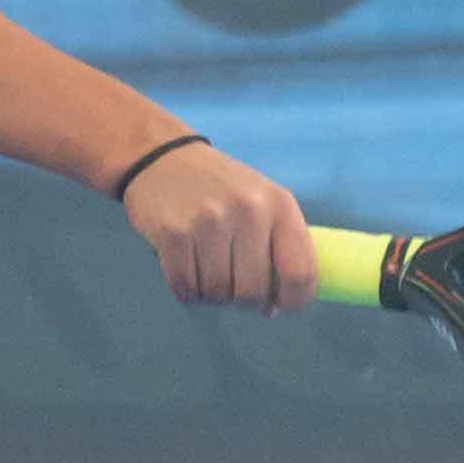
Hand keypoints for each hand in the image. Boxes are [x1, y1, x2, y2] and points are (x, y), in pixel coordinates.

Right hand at [125, 142, 313, 310]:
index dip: (293, 301)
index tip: (279, 304)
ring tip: (208, 271)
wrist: (162, 157)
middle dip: (245, 301)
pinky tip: (187, 271)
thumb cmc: (221, 187)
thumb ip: (278, 247)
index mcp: (280, 204)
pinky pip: (186, 289)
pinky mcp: (174, 234)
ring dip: (213, 294)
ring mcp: (209, 222)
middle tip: (236, 288)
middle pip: (254, 293)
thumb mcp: (263, 202)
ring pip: (218, 294)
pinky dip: (187, 291)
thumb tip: (276, 305)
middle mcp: (249, 211)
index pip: (300, 273)